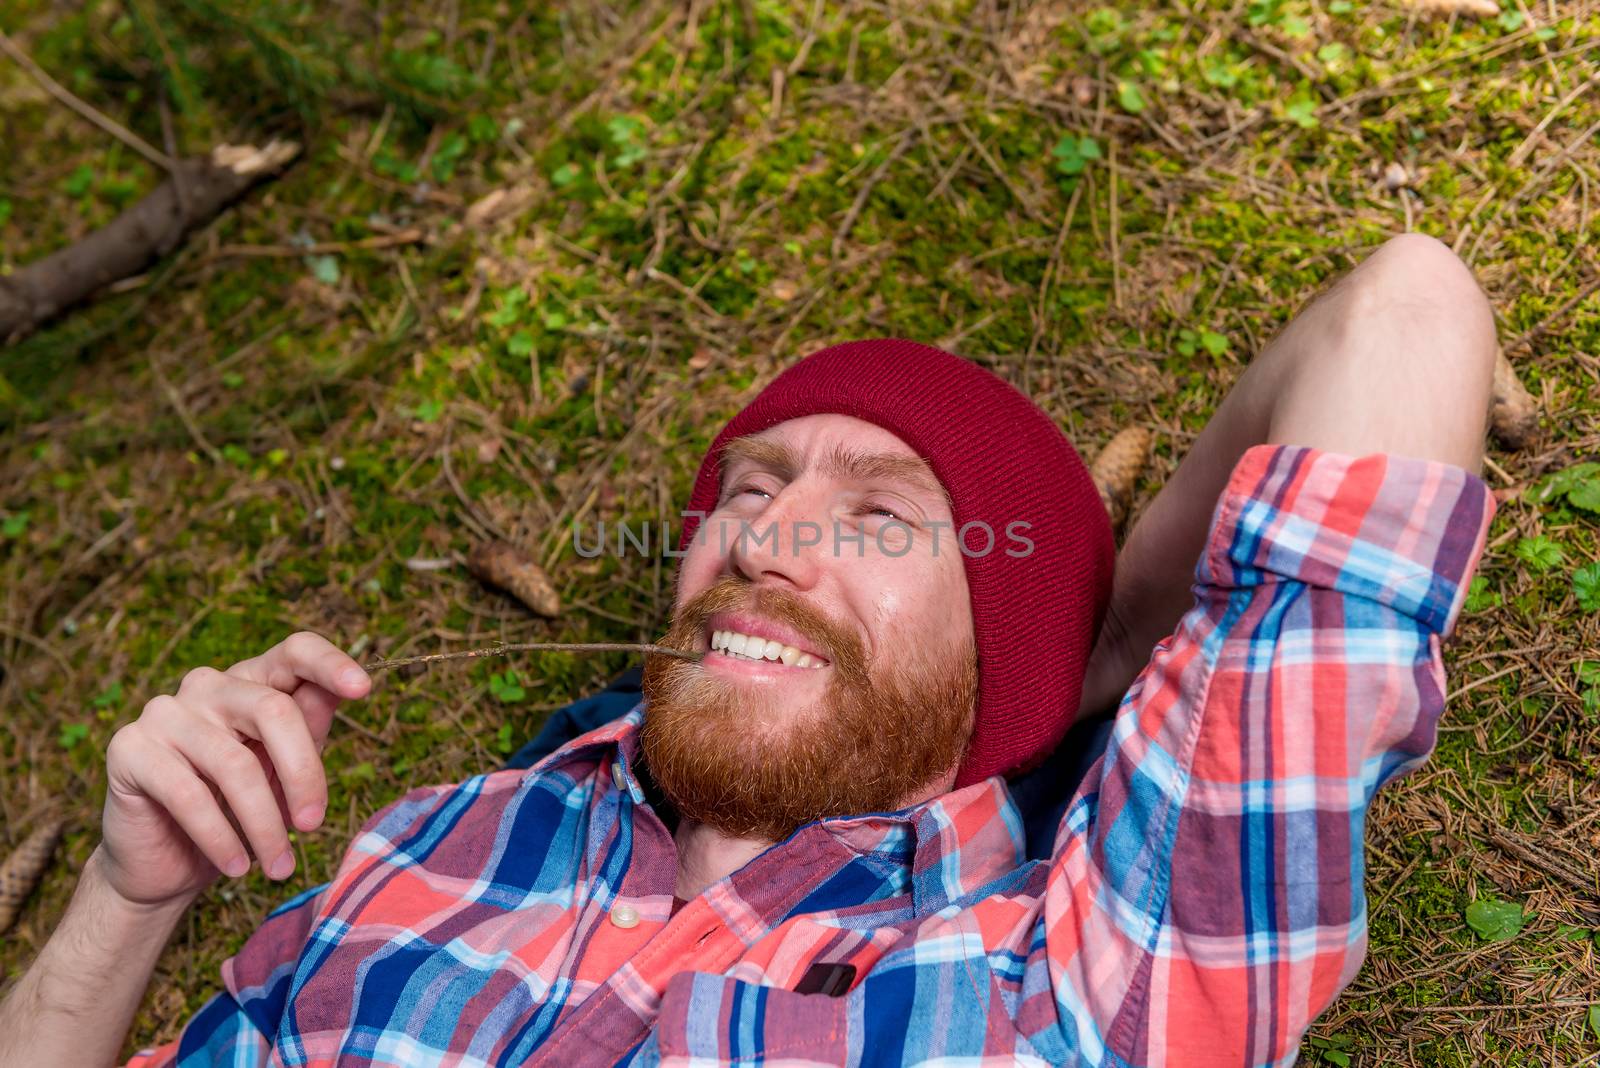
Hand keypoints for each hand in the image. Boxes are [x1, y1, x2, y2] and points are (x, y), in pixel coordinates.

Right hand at [97, 631, 370, 908]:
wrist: (166, 862)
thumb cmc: (237, 810)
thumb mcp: (284, 771)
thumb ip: (309, 730)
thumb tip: (343, 692)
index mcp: (251, 681)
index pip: (294, 651)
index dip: (330, 664)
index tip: (363, 689)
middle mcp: (206, 685)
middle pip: (273, 710)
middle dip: (303, 775)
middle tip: (313, 827)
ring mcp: (163, 712)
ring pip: (235, 764)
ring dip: (264, 824)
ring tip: (280, 865)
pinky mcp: (129, 749)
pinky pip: (188, 794)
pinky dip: (221, 838)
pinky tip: (237, 865)